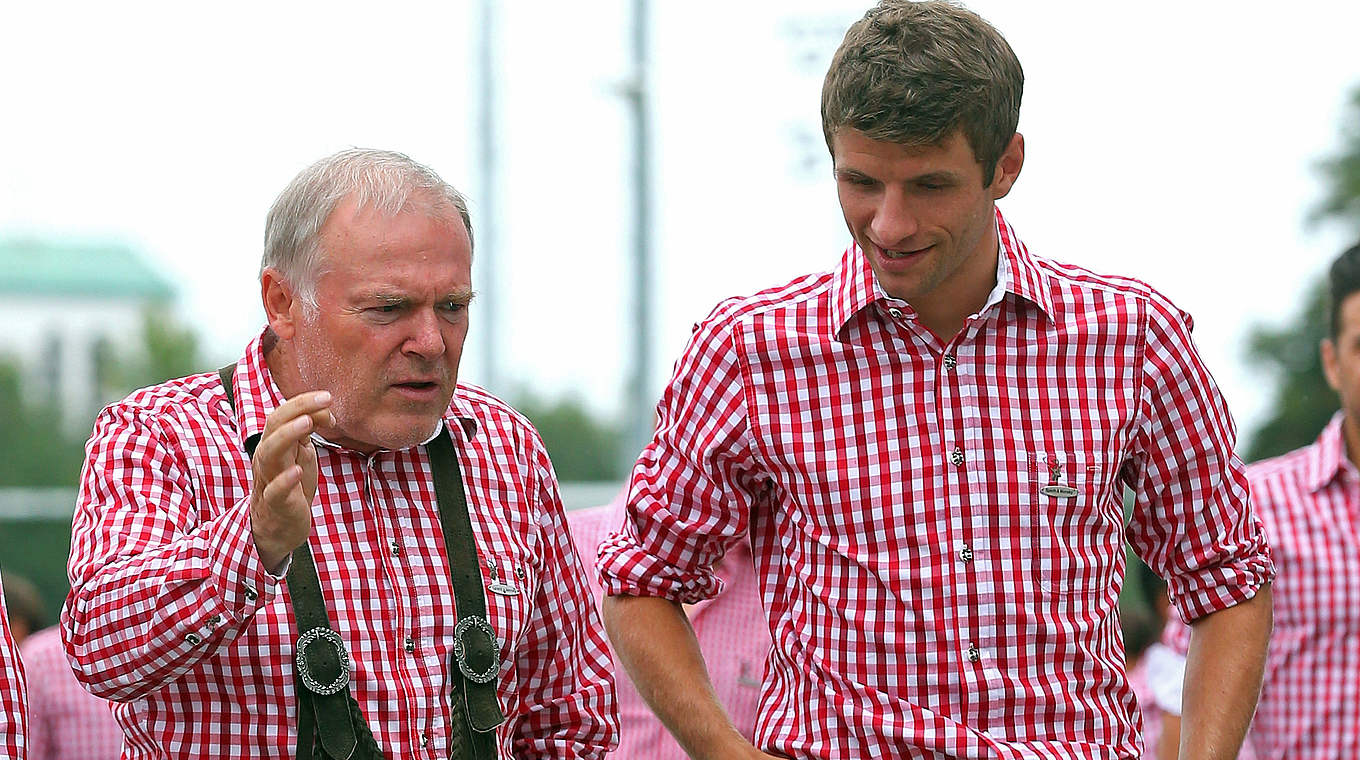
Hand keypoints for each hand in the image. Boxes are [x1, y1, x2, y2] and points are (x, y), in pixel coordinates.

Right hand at [249, 391, 333, 571]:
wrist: (280, 525)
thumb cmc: (291, 484)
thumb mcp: (302, 453)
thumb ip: (309, 431)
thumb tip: (325, 410)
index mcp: (274, 442)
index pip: (282, 414)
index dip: (303, 402)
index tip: (327, 397)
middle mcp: (267, 457)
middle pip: (274, 426)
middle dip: (298, 409)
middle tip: (324, 400)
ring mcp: (269, 479)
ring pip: (269, 453)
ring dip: (288, 435)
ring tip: (308, 423)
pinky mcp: (276, 503)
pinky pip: (275, 490)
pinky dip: (285, 480)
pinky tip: (298, 471)